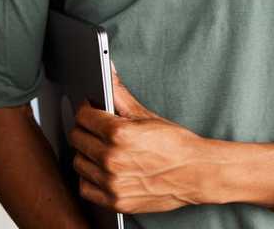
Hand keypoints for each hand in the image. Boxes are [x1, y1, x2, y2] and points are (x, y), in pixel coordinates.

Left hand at [68, 66, 213, 214]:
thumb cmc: (175, 144)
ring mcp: (113, 182)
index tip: (90, 110)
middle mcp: (112, 159)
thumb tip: (108, 71)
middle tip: (95, 129)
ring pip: (78, 163)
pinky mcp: (116, 201)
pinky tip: (100, 170)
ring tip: (100, 149)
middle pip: (77, 139)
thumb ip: (120, 93)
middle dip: (84, 130)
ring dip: (86, 154)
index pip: (83, 117)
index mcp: (119, 134)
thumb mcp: (146, 115)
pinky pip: (85, 188)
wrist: (196, 173)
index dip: (86, 110)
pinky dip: (89, 178)